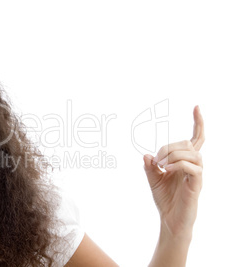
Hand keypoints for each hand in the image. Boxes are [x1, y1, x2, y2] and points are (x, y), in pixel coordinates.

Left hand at [143, 106, 204, 237]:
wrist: (170, 219)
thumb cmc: (165, 199)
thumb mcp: (152, 179)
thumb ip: (150, 166)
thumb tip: (146, 154)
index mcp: (185, 161)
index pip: (195, 138)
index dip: (198, 122)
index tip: (196, 106)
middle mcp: (194, 165)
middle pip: (188, 144)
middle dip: (169, 146)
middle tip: (156, 160)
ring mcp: (196, 174)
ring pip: (191, 153)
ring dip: (172, 154)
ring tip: (160, 165)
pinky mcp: (196, 184)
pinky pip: (192, 167)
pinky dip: (178, 164)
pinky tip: (167, 169)